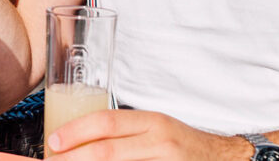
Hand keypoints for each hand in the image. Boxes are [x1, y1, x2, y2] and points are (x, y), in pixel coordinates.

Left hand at [47, 109, 248, 159]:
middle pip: (108, 151)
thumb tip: (73, 143)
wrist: (225, 159)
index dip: (77, 132)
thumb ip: (120, 134)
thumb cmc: (180, 144)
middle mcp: (161, 143)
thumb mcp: (152, 129)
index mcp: (152, 122)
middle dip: (74, 159)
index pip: (107, 122)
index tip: (53, 142)